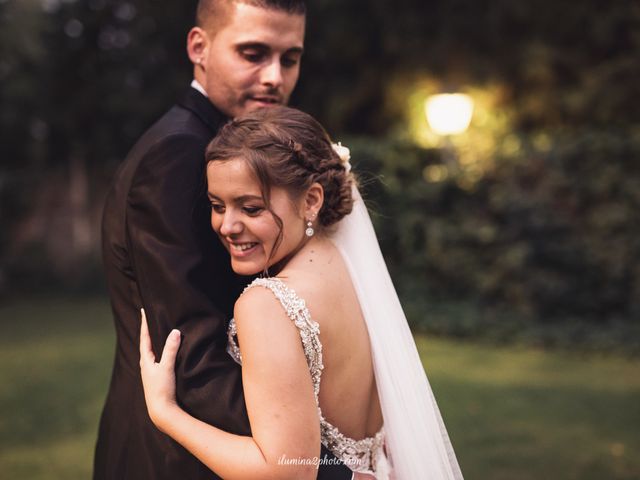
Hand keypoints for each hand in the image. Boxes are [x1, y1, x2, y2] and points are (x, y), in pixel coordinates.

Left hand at [139, 308, 180, 430]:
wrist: (161, 411)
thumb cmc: (162, 389)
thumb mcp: (167, 367)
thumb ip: (171, 349)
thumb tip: (175, 331)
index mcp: (146, 360)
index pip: (144, 338)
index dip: (144, 324)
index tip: (143, 310)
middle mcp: (146, 365)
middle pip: (145, 344)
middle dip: (147, 331)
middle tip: (149, 318)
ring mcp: (151, 373)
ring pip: (151, 352)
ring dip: (153, 341)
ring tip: (156, 332)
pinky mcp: (157, 379)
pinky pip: (156, 359)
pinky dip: (159, 351)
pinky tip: (164, 354)